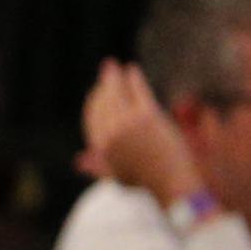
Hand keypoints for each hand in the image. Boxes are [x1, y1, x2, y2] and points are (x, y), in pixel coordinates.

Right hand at [79, 60, 196, 205]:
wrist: (172, 183)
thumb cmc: (147, 182)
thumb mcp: (116, 175)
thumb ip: (97, 165)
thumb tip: (78, 160)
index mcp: (101, 146)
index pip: (92, 116)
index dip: (94, 101)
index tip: (99, 91)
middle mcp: (110, 133)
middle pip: (101, 101)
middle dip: (102, 85)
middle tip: (107, 72)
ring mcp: (128, 124)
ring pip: (116, 93)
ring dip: (114, 77)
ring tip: (115, 67)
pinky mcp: (147, 116)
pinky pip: (137, 91)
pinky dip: (133, 79)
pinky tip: (132, 70)